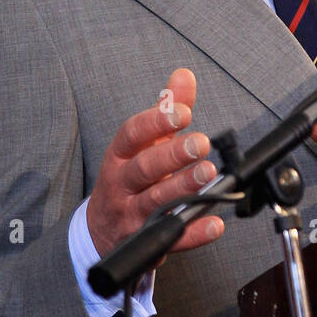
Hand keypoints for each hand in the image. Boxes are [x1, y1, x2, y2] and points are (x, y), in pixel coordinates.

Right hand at [86, 68, 223, 260]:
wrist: (102, 231)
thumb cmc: (130, 178)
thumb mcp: (143, 144)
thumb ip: (165, 111)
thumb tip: (184, 75)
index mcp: (120, 155)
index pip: (132, 134)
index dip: (155, 122)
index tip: (183, 112)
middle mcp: (122, 184)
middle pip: (143, 168)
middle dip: (171, 155)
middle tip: (201, 143)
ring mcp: (131, 214)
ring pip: (155, 201)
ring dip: (183, 187)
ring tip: (209, 173)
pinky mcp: (146, 240)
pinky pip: (171, 238)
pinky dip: (193, 232)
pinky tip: (215, 222)